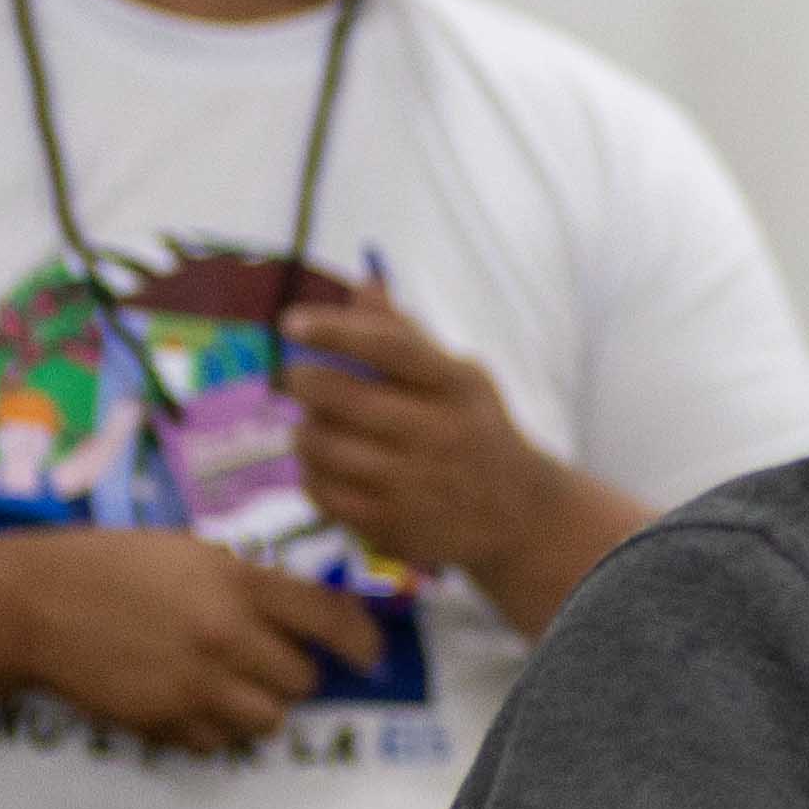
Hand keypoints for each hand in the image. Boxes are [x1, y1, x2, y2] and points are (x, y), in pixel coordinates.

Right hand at [0, 526, 387, 749]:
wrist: (33, 603)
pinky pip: (218, 743)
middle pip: (303, 681)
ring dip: (260, 707)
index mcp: (240, 584)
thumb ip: (254, 585)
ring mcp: (194, 683)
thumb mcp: (194, 554)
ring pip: (269, 720)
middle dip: (292, 674)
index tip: (369, 655)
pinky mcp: (161, 720)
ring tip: (231, 687)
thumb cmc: (115, 566)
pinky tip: (193, 703)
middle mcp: (227, 636)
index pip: (331, 620)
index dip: (362, 641)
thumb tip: (308, 619)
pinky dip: (215, 730)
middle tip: (266, 662)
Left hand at [283, 277, 573, 597]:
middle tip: (296, 378)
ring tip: (315, 427)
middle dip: (302, 380)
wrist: (518, 515)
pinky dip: (311, 474)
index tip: (290, 321)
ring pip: (321, 445)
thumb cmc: (474, 429)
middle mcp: (439, 433)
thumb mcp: (458, 379)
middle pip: (341, 396)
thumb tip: (364, 284)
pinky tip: (326, 467)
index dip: (335, 330)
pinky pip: (320, 490)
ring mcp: (414, 482)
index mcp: (457, 387)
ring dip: (304, 431)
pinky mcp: (392, 524)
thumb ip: (407, 336)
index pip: (390, 348)